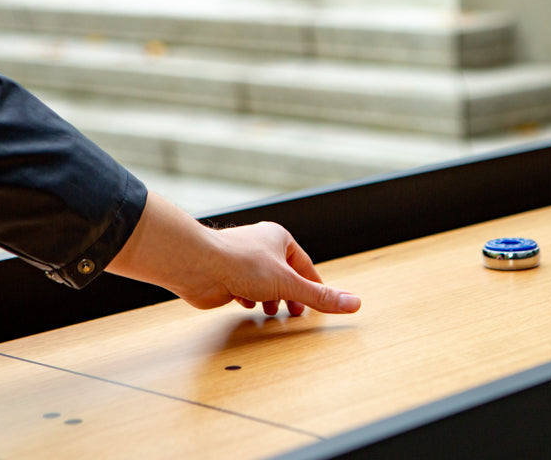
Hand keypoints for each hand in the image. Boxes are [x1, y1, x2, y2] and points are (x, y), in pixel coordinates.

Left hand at [106, 192, 360, 315]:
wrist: (197, 265)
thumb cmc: (240, 263)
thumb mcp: (288, 283)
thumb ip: (319, 296)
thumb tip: (353, 303)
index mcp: (279, 239)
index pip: (305, 264)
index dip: (314, 284)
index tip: (322, 301)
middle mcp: (260, 248)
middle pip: (284, 274)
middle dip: (291, 294)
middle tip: (297, 312)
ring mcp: (242, 262)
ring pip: (263, 283)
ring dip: (269, 299)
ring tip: (273, 313)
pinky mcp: (225, 276)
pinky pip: (243, 289)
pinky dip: (249, 300)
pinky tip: (249, 307)